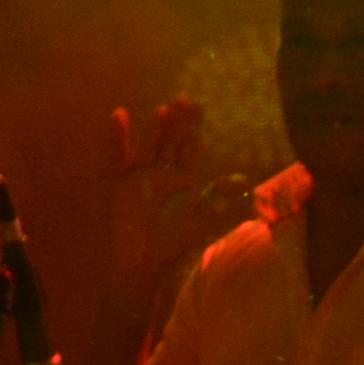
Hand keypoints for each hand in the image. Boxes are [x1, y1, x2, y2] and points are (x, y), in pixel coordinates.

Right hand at [104, 101, 256, 308]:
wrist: (142, 265)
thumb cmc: (171, 244)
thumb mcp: (200, 218)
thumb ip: (218, 197)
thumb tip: (244, 180)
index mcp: (182, 177)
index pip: (189, 146)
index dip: (194, 127)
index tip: (199, 107)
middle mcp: (161, 172)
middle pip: (170, 141)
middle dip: (177, 122)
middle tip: (184, 99)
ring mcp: (140, 176)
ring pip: (149, 146)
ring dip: (155, 129)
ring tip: (163, 111)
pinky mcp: (121, 184)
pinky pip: (119, 158)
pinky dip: (119, 138)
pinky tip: (120, 115)